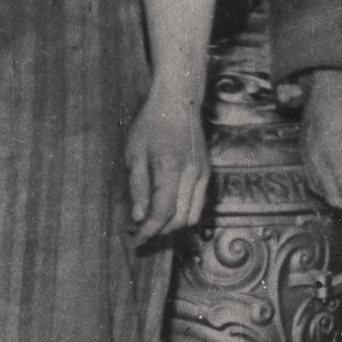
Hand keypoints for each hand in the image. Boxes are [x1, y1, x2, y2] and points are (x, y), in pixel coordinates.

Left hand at [123, 97, 210, 244]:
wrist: (178, 101)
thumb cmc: (151, 124)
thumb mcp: (134, 154)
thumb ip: (137, 188)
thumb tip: (139, 218)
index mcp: (170, 169)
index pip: (162, 213)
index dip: (148, 231)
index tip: (135, 240)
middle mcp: (192, 174)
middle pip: (179, 219)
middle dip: (160, 232)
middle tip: (141, 234)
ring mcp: (203, 174)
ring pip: (192, 216)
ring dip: (173, 227)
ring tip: (153, 225)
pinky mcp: (207, 172)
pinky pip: (198, 204)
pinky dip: (183, 214)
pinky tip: (168, 211)